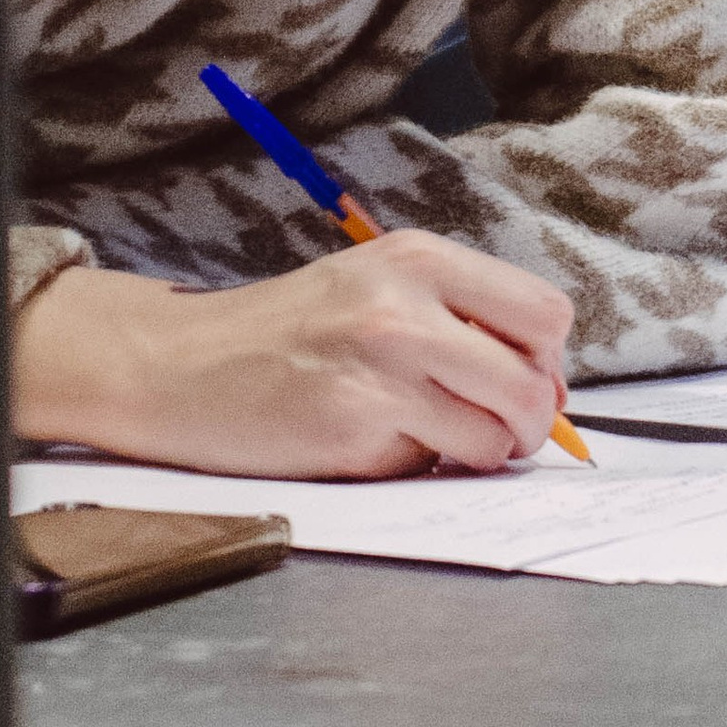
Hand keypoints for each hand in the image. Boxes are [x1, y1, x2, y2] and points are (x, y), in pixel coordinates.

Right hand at [12, 235, 574, 478]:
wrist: (179, 365)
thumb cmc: (284, 333)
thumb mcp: (373, 288)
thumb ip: (454, 318)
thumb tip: (544, 387)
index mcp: (419, 258)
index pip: (545, 311)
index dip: (546, 361)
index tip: (519, 383)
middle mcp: (406, 302)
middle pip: (536, 378)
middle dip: (529, 419)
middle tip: (493, 430)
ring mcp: (382, 364)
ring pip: (499, 434)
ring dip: (478, 453)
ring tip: (429, 440)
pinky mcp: (355, 425)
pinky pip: (435, 466)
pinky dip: (420, 469)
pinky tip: (376, 446)